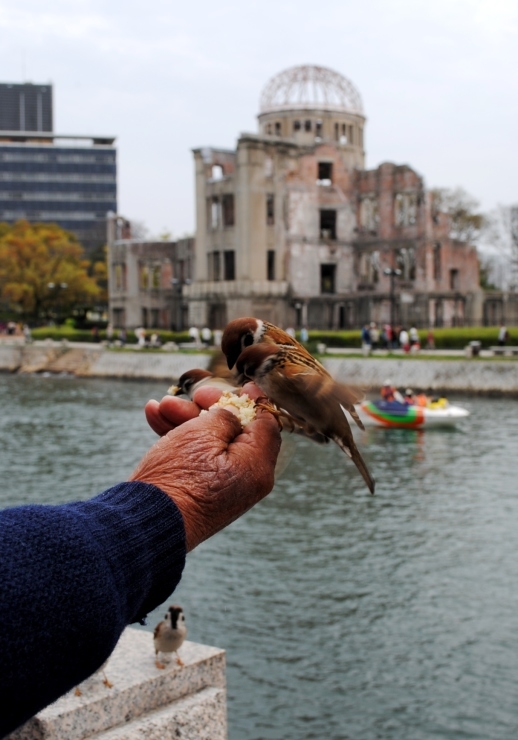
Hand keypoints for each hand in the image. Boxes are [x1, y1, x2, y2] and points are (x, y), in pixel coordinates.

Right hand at [130, 384, 280, 550]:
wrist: (145, 525)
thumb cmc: (178, 478)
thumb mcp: (204, 434)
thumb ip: (226, 416)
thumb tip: (235, 415)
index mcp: (257, 466)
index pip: (267, 425)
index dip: (254, 401)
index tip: (243, 385)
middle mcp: (246, 479)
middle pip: (236, 432)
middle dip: (208, 408)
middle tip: (193, 395)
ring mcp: (223, 488)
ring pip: (210, 443)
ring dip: (186, 420)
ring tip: (160, 405)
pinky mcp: (200, 493)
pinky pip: (196, 460)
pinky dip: (178, 439)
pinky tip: (155, 417)